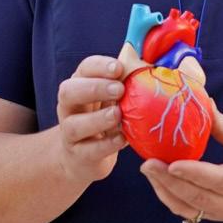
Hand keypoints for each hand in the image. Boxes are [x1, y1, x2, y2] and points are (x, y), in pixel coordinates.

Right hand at [56, 55, 126, 183]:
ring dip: (97, 118)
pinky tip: (122, 138)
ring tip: (118, 114)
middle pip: (68, 92)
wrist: (83, 156)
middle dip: (94, 88)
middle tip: (120, 89)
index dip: (99, 66)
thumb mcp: (113, 98)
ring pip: (73, 125)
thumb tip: (154, 65)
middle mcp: (69, 107)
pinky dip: (106, 144)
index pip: (83, 69)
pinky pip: (88, 150)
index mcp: (79, 85)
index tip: (119, 68)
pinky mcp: (78, 156)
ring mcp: (69, 133)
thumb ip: (127, 82)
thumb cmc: (104, 118)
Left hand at [140, 106, 222, 222]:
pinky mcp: (211, 217)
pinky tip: (156, 177)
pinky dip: (167, 195)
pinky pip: (185, 210)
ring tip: (147, 167)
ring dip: (164, 189)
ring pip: (187, 208)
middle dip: (169, 182)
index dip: (196, 174)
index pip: (220, 181)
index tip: (173, 163)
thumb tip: (204, 103)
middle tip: (148, 163)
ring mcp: (221, 216)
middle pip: (198, 199)